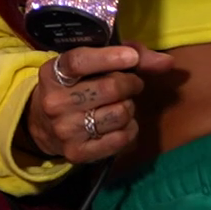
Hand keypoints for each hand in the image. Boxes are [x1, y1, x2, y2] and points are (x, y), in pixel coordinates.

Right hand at [25, 45, 171, 163]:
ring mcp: (64, 129)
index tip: (131, 57)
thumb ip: (130, 56)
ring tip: (122, 104)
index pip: (79, 62)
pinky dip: (130, 129)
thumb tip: (167, 62)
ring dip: (129, 107)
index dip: (108, 58)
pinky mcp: (76, 153)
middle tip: (133, 83)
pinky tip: (122, 123)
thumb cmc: (77, 86)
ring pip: (119, 114)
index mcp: (52, 73)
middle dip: (131, 83)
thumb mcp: (91, 65)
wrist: (43, 125)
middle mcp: (54, 102)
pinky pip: (120, 139)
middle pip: (109, 89)